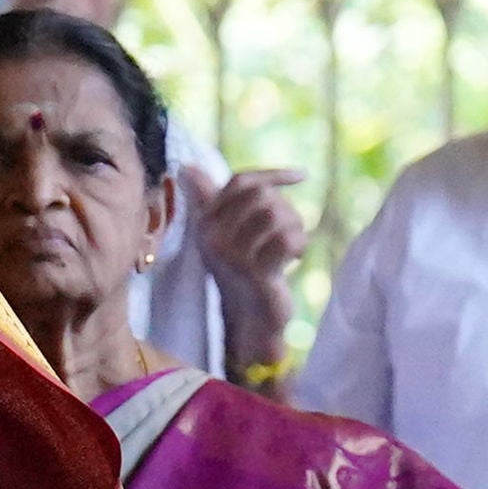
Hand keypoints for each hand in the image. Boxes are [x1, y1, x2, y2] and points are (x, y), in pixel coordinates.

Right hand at [186, 166, 306, 368]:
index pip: (240, 182)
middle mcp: (213, 237)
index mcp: (205, 223)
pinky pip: (287, 238)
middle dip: (285, 208)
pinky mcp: (254, 272)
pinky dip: (299, 244)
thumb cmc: (241, 271)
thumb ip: (209, 199)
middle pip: (261, 196)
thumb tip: (186, 167)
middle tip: (289, 231)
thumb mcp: (223, 233)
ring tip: (291, 246)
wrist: (250, 321)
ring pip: (276, 214)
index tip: (302, 177)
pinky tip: (294, 258)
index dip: (274, 175)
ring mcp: (233, 255)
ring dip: (294, 227)